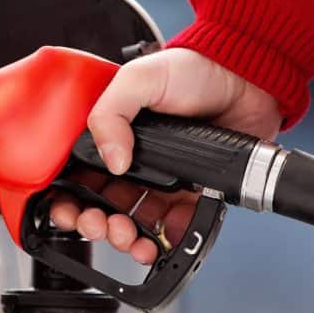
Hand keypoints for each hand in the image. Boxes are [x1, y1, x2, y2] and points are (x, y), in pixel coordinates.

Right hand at [50, 47, 282, 263]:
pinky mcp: (191, 195)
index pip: (78, 175)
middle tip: (101, 225)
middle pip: (101, 205)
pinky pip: (172, 227)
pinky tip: (157, 242)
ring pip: (133, 222)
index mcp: (111, 136)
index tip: (68, 211)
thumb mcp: (140, 79)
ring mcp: (161, 181)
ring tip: (128, 235)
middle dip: (95, 224)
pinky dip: (163, 241)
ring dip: (124, 237)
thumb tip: (112, 161)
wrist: (245, 81)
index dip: (67, 199)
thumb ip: (111, 113)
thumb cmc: (194, 70)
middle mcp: (132, 161)